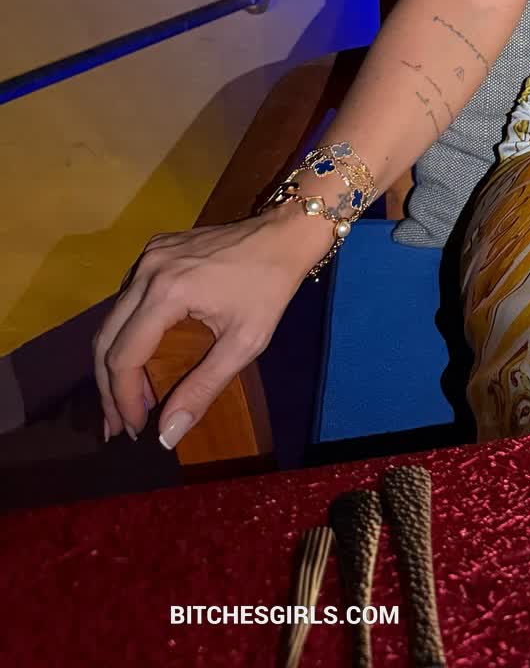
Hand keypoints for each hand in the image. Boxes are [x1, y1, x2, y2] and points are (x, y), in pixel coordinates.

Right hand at [92, 205, 325, 449]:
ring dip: (114, 360)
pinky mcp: (154, 250)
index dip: (123, 399)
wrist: (285, 232)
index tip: (135, 430)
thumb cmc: (270, 286)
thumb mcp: (246, 341)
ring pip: (111, 318)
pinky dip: (125, 331)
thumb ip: (204, 387)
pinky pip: (126, 298)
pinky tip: (139, 357)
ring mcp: (147, 257)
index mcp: (167, 292)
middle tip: (117, 426)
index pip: (124, 356)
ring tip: (125, 400)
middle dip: (109, 388)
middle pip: (106, 339)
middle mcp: (146, 271)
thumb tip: (166, 435)